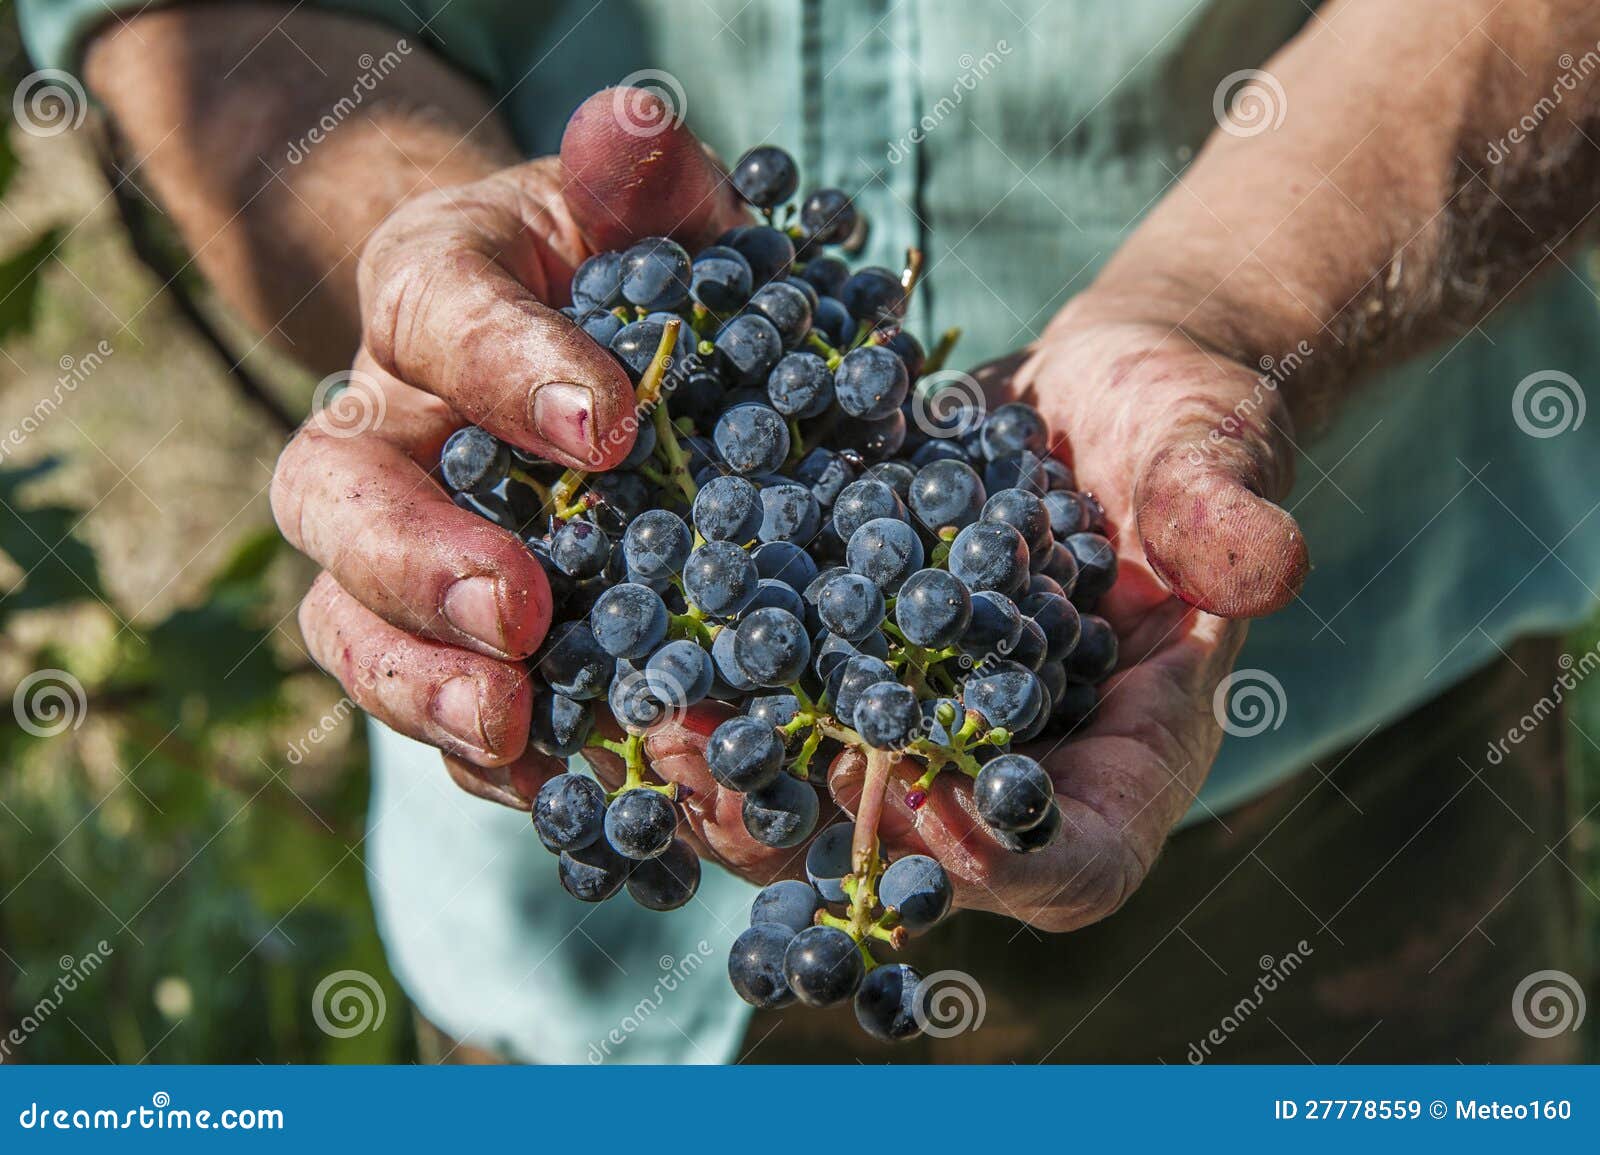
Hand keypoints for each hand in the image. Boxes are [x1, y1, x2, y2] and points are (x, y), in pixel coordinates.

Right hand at [271, 90, 744, 803]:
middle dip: (418, 564)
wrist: (577, 353)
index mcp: (427, 295)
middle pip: (338, 502)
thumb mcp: (630, 207)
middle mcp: (382, 430)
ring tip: (513, 732)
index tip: (608, 427)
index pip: (436, 318)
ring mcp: (392, 548)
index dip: (508, 371)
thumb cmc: (609, 268)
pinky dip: (496, 764)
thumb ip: (637, 173)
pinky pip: (434, 710)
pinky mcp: (438, 639)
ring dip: (424, 689)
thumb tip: (646, 125)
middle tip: (519, 617)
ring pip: (351, 626)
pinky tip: (577, 796)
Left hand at [613, 306, 1309, 917]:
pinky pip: (776, 708)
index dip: (1000, 856)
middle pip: (915, 861)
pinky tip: (632, 648)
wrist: (1093, 385)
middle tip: (715, 778)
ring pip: (819, 801)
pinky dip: (708, 692)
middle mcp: (1010, 766)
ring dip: (729, 776)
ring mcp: (921, 724)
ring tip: (645, 714)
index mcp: (1126, 756)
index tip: (911, 790)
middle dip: (809, 833)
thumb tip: (1272, 566)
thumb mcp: (1211, 450)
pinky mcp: (849, 664)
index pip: (1076, 861)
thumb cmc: (1180, 420)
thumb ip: (1224, 512)